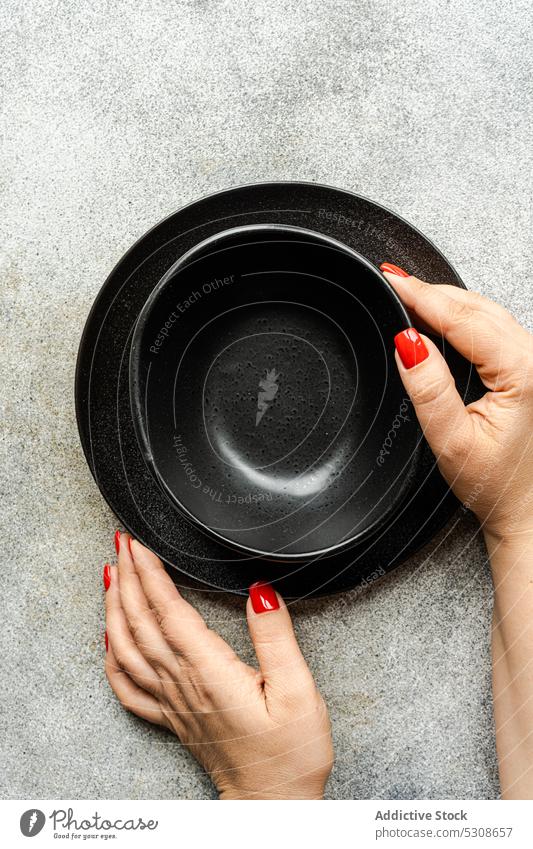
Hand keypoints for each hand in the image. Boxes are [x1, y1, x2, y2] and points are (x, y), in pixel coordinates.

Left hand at [104, 534, 332, 798]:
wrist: (272, 804)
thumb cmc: (290, 752)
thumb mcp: (299, 691)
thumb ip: (276, 637)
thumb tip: (259, 590)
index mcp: (209, 672)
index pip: (168, 610)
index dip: (151, 572)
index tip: (139, 542)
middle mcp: (181, 684)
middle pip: (141, 622)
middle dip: (128, 576)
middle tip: (121, 541)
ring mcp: (171, 703)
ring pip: (126, 649)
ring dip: (114, 609)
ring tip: (110, 576)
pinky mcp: (172, 718)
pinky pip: (127, 686)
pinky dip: (111, 658)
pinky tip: (109, 640)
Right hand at [381, 264, 532, 546]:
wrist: (528, 509)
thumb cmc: (499, 484)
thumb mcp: (452, 440)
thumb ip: (429, 389)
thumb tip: (408, 343)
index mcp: (525, 371)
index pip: (464, 319)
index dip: (422, 296)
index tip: (392, 280)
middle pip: (477, 308)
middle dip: (432, 293)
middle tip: (394, 281)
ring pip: (488, 313)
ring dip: (448, 303)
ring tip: (412, 295)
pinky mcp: (531, 367)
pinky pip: (495, 328)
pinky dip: (464, 318)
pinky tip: (442, 318)